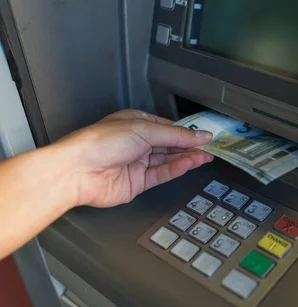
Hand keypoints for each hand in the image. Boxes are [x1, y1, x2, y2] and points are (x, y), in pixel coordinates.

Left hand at [54, 109, 213, 207]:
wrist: (77, 171)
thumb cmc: (100, 142)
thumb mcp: (144, 130)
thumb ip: (176, 135)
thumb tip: (199, 135)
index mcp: (136, 123)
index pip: (168, 127)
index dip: (187, 131)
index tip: (205, 135)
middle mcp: (137, 143)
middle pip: (169, 144)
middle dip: (190, 145)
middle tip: (210, 147)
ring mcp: (137, 163)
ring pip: (168, 160)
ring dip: (187, 157)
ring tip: (206, 156)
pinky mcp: (137, 182)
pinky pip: (161, 174)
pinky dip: (177, 169)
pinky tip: (190, 163)